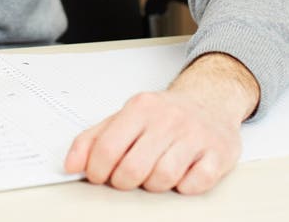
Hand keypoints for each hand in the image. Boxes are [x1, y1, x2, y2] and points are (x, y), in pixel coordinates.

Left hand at [64, 53, 258, 193]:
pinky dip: (184, 186)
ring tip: (155, 171)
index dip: (97, 170)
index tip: (98, 176)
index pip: (108, 147)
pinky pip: (194, 185)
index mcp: (140, 108)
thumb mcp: (125, 117)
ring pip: (162, 179)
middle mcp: (168, 119)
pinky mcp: (218, 154)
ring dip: (154, 185)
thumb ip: (93, 139)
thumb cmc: (162, 115)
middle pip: (133, 169)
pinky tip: (182, 173)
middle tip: (127, 176)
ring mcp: (195, 136)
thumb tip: (70, 164)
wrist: (209, 101)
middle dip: (124, 181)